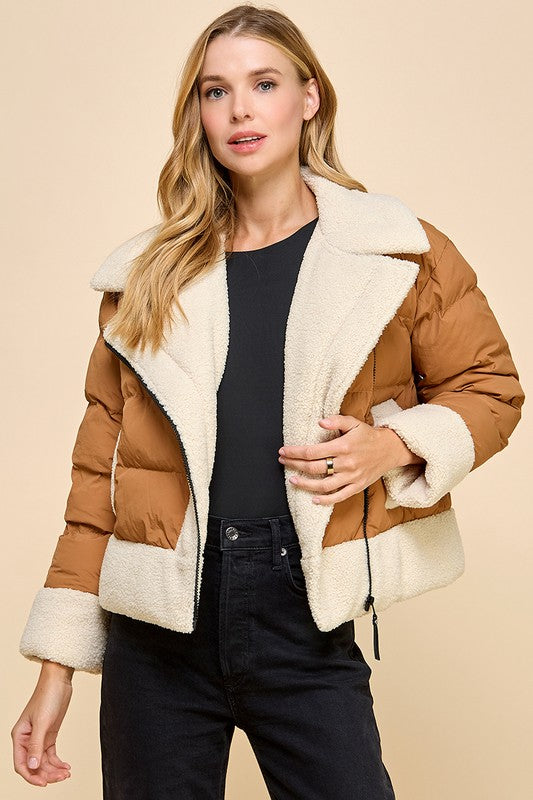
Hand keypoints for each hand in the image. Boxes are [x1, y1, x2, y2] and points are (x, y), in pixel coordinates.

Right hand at [11, 665, 72, 786]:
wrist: (59, 681)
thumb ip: (36, 746)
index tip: (44, 784)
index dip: (31, 777)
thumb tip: (33, 767)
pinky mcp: (49, 734)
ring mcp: (39, 738)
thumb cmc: (47, 697)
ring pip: (43, 762)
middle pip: (34, 765)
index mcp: (19, 736)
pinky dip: (58, 762)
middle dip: (46, 774)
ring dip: (54, 769)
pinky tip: (66, 766)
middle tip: (60, 778)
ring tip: (66, 773)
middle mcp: (27, 739)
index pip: (21, 764)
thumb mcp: (42, 722)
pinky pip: (51, 754)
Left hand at [278, 414, 424, 505]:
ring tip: (292, 480)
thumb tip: (320, 423)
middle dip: (295, 465)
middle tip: (283, 462)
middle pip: (314, 468)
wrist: (390, 449)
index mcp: (343, 446)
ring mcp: (352, 477)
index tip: (283, 451)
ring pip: (324, 485)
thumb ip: (336, 421)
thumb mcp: (353, 423)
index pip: (312, 451)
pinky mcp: (357, 486)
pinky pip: (339, 496)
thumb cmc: (368, 435)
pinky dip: (326, 500)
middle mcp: (346, 463)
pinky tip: (313, 499)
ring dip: (305, 484)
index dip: (295, 452)